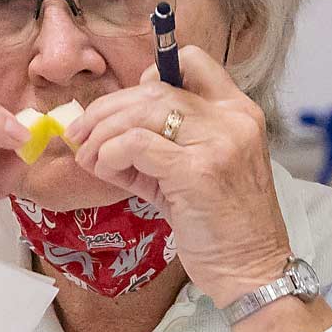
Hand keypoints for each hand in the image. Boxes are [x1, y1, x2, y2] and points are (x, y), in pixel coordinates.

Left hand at [63, 47, 292, 308]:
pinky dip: (109, 155)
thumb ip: (159, 144)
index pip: (193, 62)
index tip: (123, 106)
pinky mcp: (197, 171)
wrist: (251, 270)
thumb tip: (101, 127)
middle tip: (80, 132)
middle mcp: (233, 119)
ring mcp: (219, 142)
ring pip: (142, 112)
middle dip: (107, 108)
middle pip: (155, 89)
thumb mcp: (194, 173)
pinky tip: (103, 170)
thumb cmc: (220, 226)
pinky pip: (136, 145)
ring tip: (87, 156)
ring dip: (102, 132)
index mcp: (238, 111)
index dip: (149, 76)